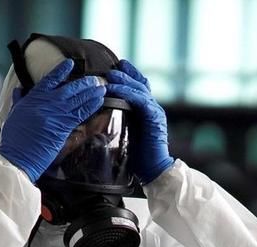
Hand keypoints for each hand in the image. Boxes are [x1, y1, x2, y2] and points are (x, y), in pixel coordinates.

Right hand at [0, 59, 105, 182]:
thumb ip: (19, 99)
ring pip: (79, 99)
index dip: (62, 70)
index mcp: (34, 97)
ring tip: (102, 88)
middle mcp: (48, 102)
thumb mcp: (14, 113)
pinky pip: (81, 114)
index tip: (70, 63)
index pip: (51, 79)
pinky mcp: (64, 127)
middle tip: (96, 79)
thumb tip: (19, 89)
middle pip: (70, 88)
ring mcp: (57, 114)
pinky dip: (91, 107)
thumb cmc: (14, 137)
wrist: (19, 155)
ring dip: (92, 93)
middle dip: (85, 83)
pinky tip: (99, 102)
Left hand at [105, 60, 174, 183]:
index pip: (139, 88)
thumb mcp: (126, 134)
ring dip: (124, 81)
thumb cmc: (138, 156)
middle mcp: (152, 108)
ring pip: (140, 89)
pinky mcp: (154, 118)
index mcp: (146, 111)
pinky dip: (128, 93)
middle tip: (112, 67)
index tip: (116, 67)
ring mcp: (155, 112)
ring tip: (110, 75)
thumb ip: (119, 122)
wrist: (154, 169)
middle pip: (140, 84)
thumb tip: (101, 118)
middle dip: (126, 73)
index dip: (129, 76)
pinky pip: (140, 100)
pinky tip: (116, 90)